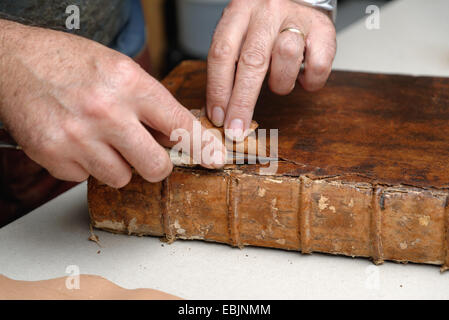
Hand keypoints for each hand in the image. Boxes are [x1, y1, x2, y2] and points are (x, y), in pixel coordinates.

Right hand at [0, 20, 224, 187]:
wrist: (13, 63)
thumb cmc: (68, 63)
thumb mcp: (119, 69)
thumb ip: (150, 102)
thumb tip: (177, 135)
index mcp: (129, 83)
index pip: (180, 124)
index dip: (202, 146)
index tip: (214, 158)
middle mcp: (106, 111)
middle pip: (156, 166)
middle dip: (156, 165)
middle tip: (147, 155)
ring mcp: (79, 136)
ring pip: (121, 178)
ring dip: (117, 165)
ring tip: (101, 140)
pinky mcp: (55, 155)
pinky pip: (86, 178)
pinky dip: (86, 165)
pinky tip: (76, 141)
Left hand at [206, 0, 335, 139]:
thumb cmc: (264, 25)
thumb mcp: (239, 35)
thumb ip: (228, 66)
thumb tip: (219, 111)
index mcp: (239, 12)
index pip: (222, 54)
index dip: (218, 90)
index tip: (219, 117)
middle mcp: (266, 12)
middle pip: (252, 61)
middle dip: (243, 102)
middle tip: (237, 129)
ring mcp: (296, 18)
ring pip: (286, 57)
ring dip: (280, 83)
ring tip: (279, 83)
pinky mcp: (324, 29)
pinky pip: (318, 66)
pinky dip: (309, 82)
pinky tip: (302, 77)